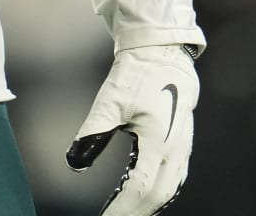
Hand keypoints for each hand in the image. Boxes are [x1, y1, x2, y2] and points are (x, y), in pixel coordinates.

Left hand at [65, 44, 198, 215]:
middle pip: (157, 196)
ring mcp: (182, 148)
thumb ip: (93, 132)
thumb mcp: (110, 100)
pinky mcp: (180, 144)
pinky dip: (156, 193)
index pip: (139, 189)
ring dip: (146, 205)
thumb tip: (74, 162)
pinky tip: (141, 196)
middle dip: (134, 212)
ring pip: (168, 190)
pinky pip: (172, 179)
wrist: (163, 54)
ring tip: (123, 212)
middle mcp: (175, 150)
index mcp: (159, 142)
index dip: (122, 209)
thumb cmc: (138, 75)